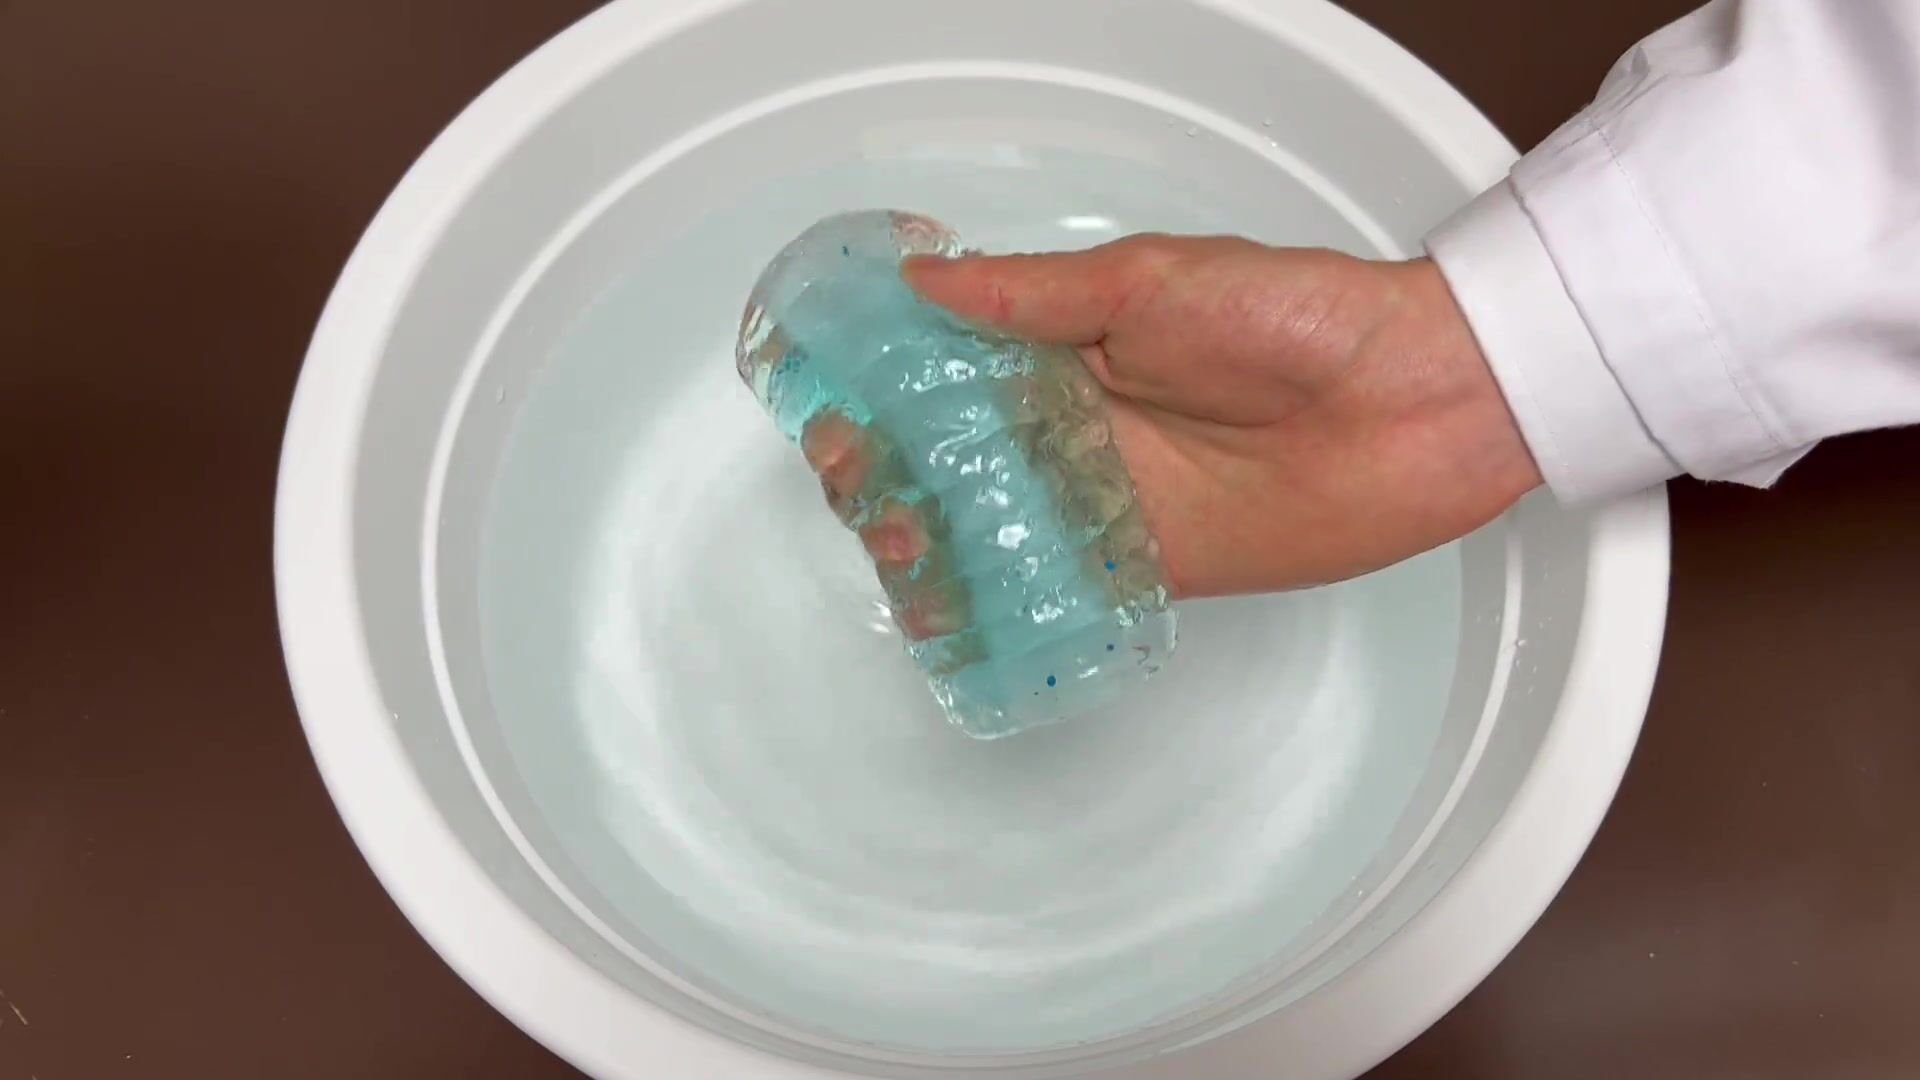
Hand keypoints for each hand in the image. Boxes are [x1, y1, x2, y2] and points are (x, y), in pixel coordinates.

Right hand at [890, 236, 1540, 596]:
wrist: (1412, 401)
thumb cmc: (1296, 318)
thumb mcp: (1151, 283)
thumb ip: (1033, 296)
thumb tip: (924, 279)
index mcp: (1067, 349)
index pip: (947, 375)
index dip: (885, 394)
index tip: (840, 410)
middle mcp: (1076, 427)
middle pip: (953, 461)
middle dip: (889, 476)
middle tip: (860, 485)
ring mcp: (1107, 500)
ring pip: (990, 529)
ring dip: (928, 543)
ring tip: (896, 546)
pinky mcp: (1146, 564)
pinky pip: (1058, 588)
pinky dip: (999, 604)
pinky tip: (948, 613)